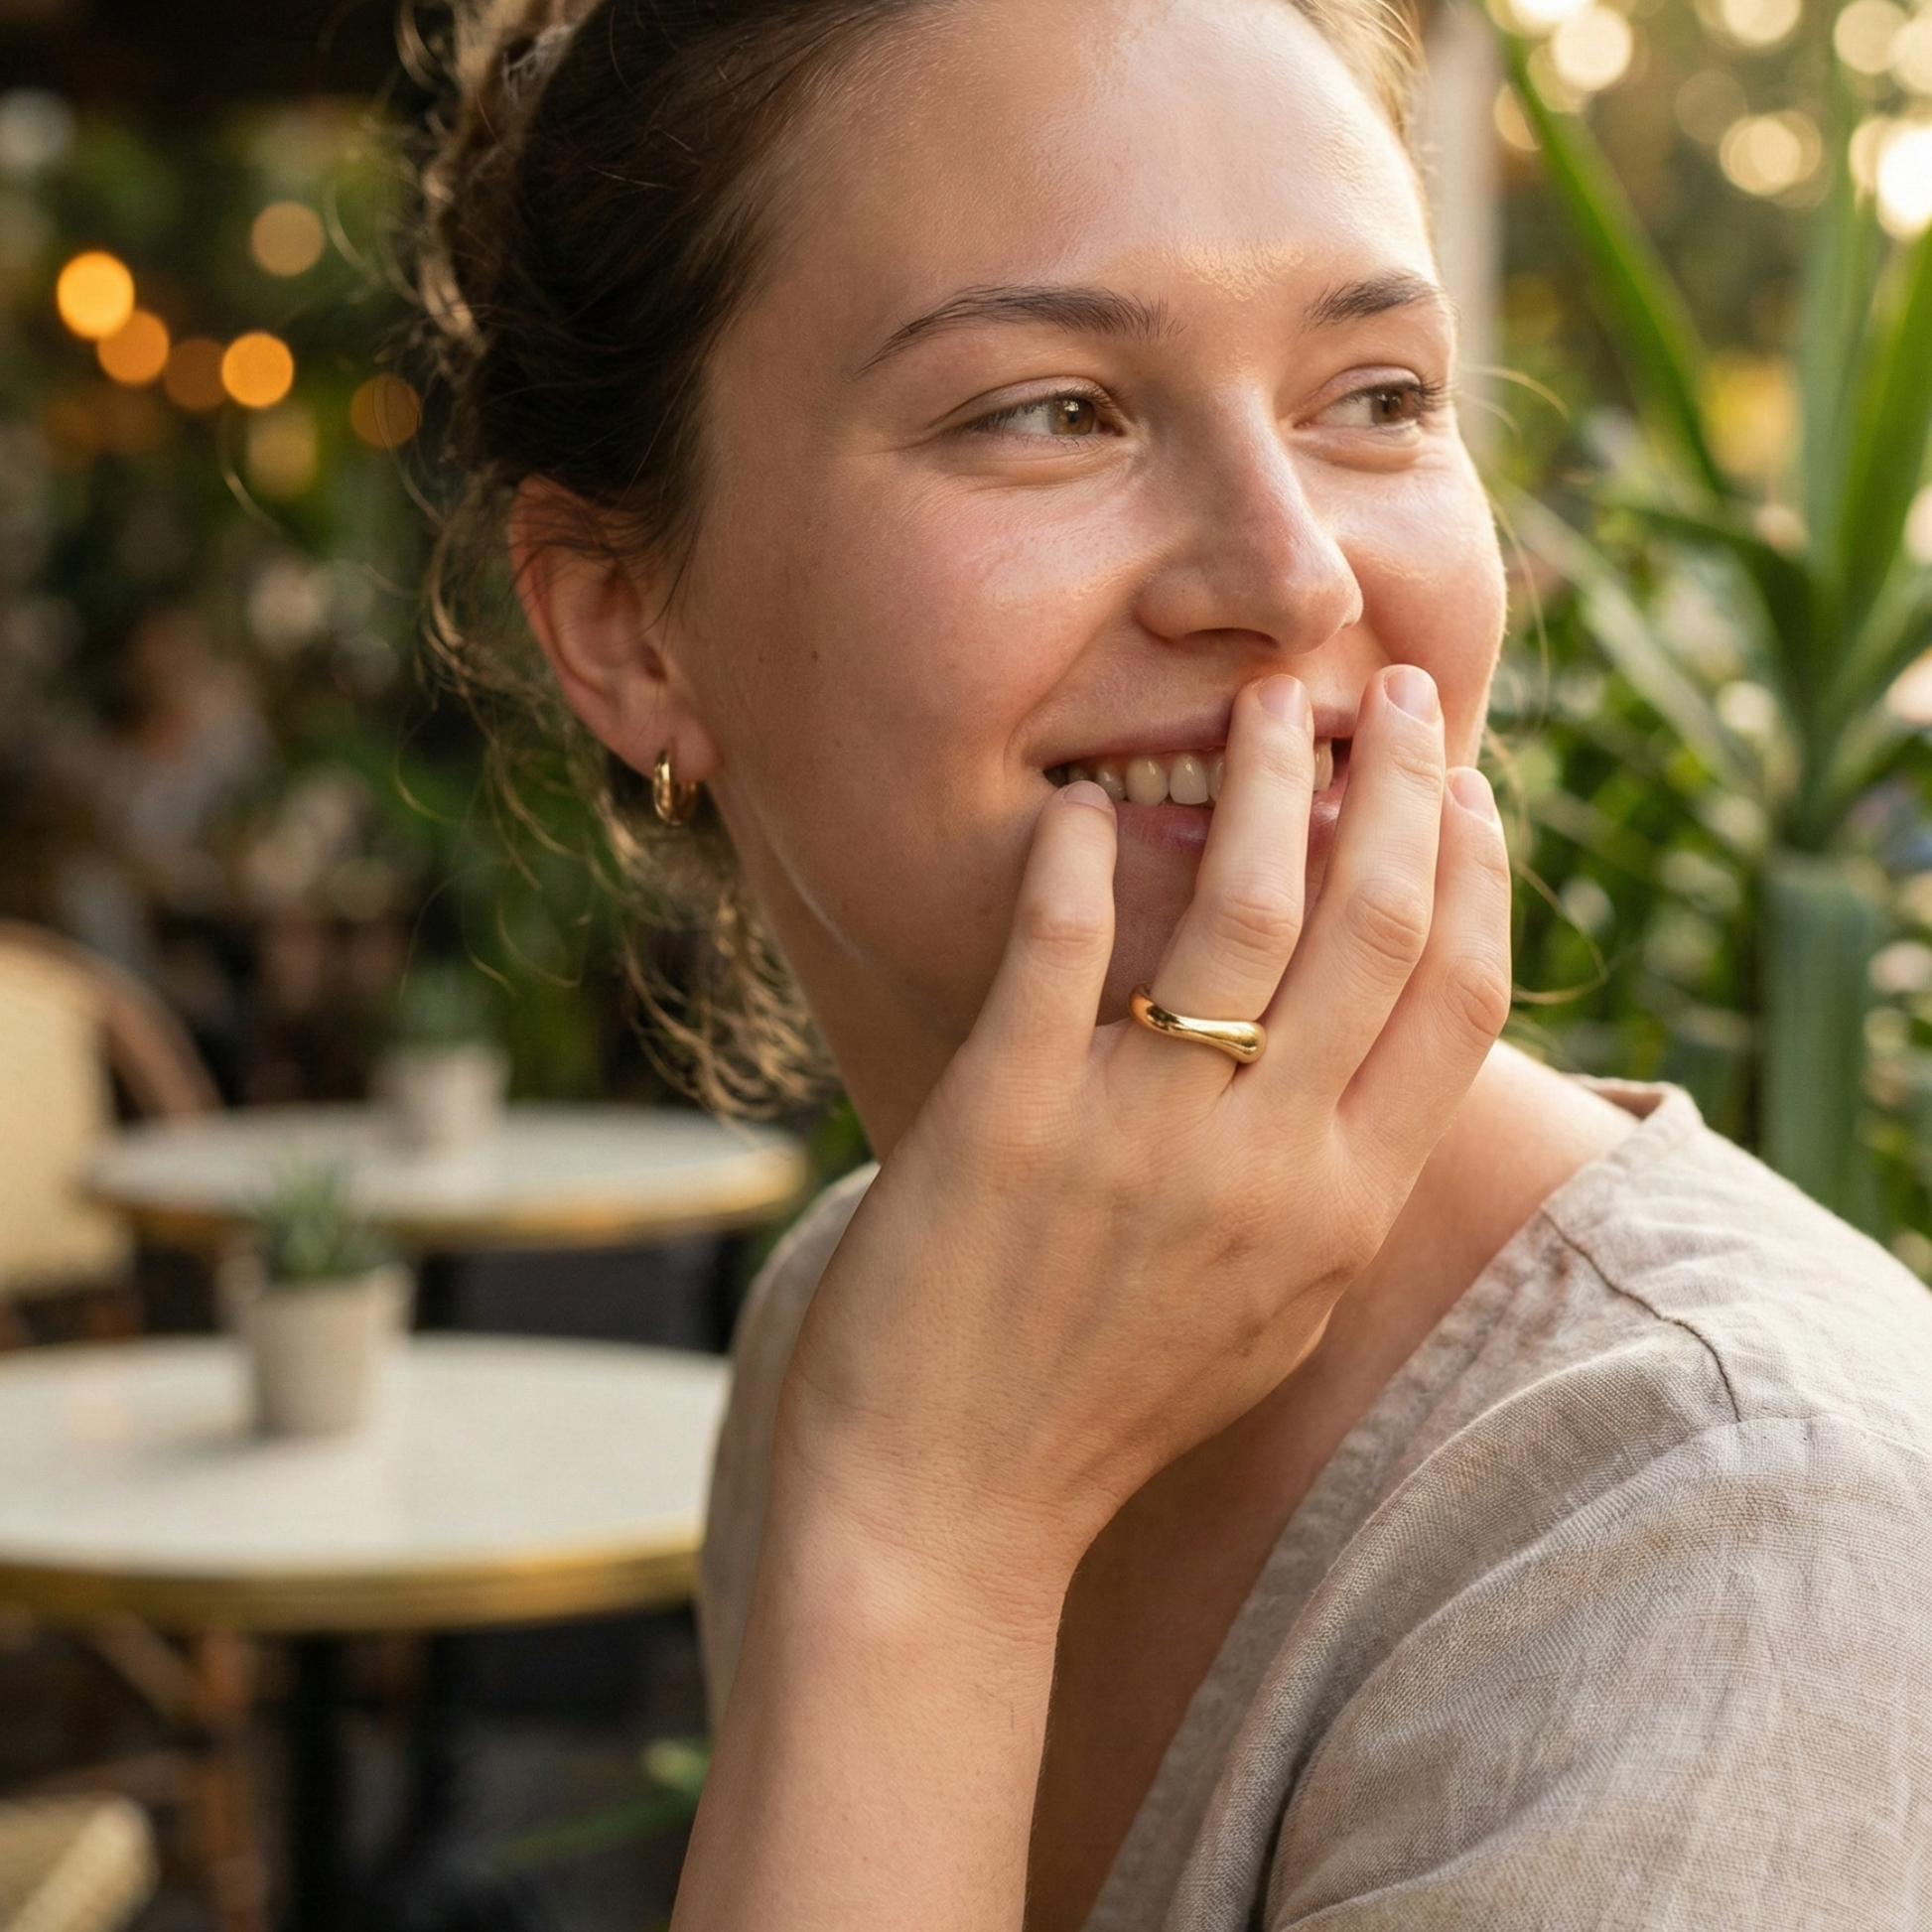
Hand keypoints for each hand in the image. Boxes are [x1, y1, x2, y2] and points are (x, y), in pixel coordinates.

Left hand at [776, 663, 1512, 1594]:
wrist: (947, 1512)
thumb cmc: (1106, 1408)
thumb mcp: (1268, 1311)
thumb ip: (1332, 1186)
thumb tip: (1369, 1059)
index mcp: (1344, 1212)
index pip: (1460, 1003)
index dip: (1479, 875)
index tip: (1468, 788)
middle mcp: (1267, 1168)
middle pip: (1377, 926)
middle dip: (1400, 786)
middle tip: (1394, 694)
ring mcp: (1139, 1140)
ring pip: (1247, 912)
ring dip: (1267, 782)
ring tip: (1264, 702)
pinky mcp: (1007, 1120)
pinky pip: (1065, 947)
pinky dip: (1082, 862)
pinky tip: (1086, 809)